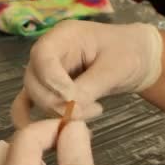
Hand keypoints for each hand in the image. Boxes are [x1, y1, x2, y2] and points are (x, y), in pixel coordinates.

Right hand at [11, 20, 162, 127]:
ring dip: (58, 111)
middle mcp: (46, 53)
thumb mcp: (116, 66)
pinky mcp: (45, 89)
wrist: (135, 59)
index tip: (72, 98)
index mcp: (62, 36)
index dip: (52, 80)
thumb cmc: (129, 54)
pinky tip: (55, 127)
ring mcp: (43, 72)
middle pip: (33, 80)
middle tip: (90, 110)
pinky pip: (29, 104)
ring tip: (92, 111)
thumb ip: (90, 85)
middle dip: (57, 101)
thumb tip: (70, 106)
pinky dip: (36, 118)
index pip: (42, 56)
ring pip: (34, 96)